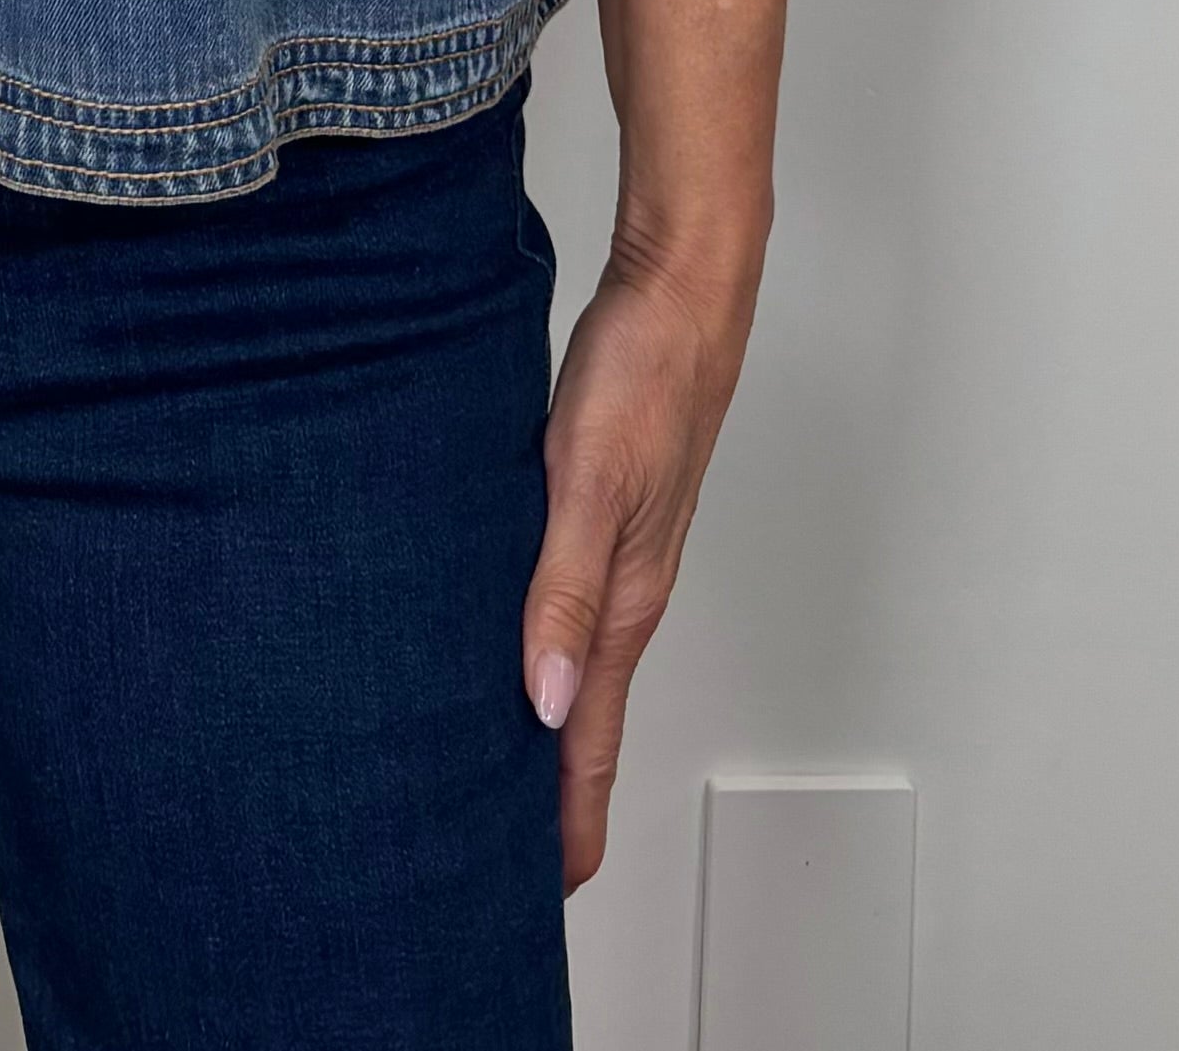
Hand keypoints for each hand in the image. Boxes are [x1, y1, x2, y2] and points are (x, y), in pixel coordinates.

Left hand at [520, 240, 754, 890]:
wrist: (682, 289)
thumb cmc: (644, 375)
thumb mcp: (586, 481)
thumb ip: (562, 587)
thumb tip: (539, 699)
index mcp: (625, 597)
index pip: (589, 736)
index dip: (567, 815)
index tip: (544, 888)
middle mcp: (623, 587)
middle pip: (582, 716)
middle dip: (550, 792)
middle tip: (501, 853)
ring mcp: (617, 549)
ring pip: (574, 661)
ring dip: (542, 721)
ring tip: (496, 766)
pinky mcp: (600, 508)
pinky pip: (566, 602)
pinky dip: (540, 645)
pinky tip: (504, 639)